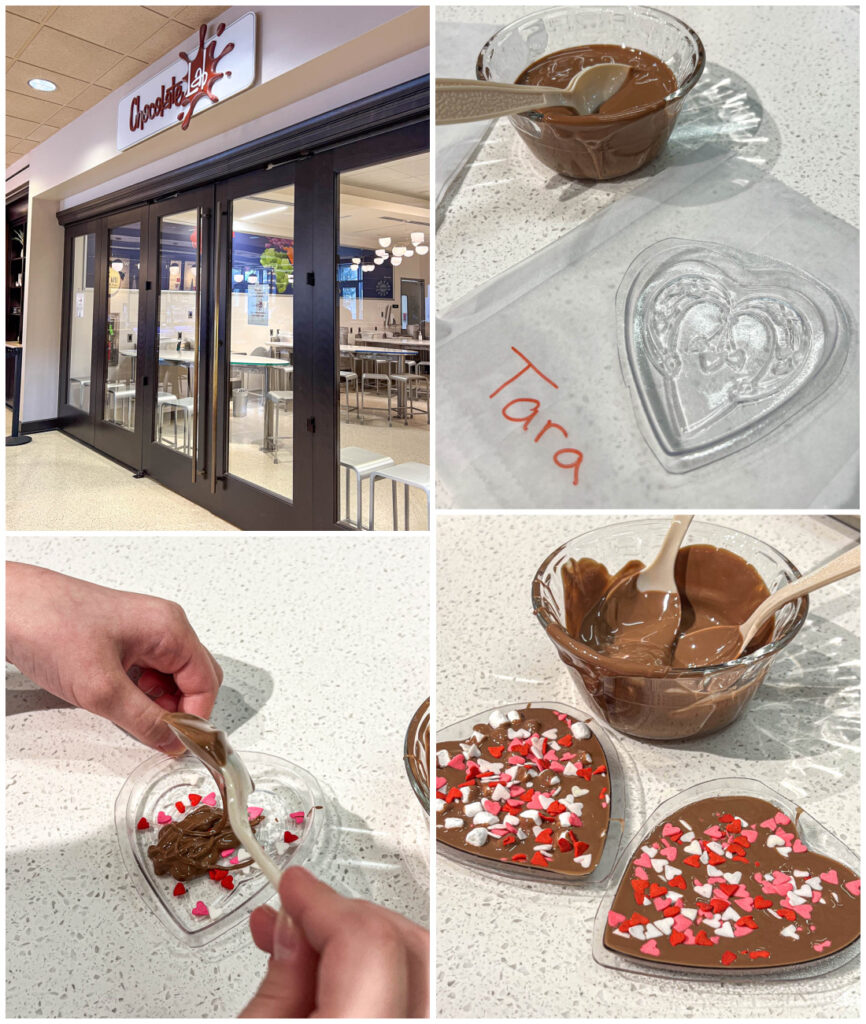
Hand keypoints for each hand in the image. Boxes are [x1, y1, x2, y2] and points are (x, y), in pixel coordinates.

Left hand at [6, 562, 221, 753]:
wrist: (10, 606)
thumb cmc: (50, 626)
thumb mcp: (101, 688)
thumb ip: (144, 720)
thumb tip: (173, 741)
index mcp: (170, 628)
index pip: (205, 683)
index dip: (195, 718)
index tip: (179, 744)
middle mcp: (162, 625)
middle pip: (194, 678)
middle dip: (181, 710)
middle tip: (158, 734)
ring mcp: (143, 630)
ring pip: (170, 676)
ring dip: (159, 702)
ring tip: (131, 716)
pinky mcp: (123, 637)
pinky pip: (148, 670)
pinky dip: (141, 692)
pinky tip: (119, 701)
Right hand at [241, 867, 428, 1017]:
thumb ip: (279, 980)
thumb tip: (293, 925)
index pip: (368, 939)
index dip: (324, 901)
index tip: (292, 886)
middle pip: (403, 942)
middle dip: (346, 917)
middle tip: (296, 913)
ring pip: (417, 962)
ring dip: (360, 940)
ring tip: (304, 943)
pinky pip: (411, 991)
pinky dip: (373, 971)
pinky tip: (330, 971)